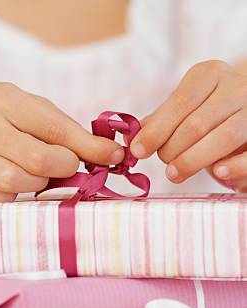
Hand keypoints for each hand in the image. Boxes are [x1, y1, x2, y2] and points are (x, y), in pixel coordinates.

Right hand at [0, 81, 123, 201]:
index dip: (87, 146)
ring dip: (38, 183)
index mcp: (4, 100)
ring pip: (16, 182)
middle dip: (62, 167)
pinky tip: (14, 187)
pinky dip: (13, 197)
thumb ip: (61, 128)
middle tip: (66, 166)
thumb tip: (109, 153)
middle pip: (37, 159)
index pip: (53, 127)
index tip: (113, 156)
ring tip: (39, 174)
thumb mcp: (24, 108)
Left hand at [130, 60, 246, 191]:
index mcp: (209, 75)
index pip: (180, 102)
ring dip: (194, 160)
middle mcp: (237, 87)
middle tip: (163, 165)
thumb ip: (157, 122)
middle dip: (172, 149)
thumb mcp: (181, 107)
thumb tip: (130, 138)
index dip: (156, 130)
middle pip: (198, 123)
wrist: (245, 105)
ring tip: (175, 173)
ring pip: (226, 136)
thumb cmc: (205, 110)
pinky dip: (234, 166)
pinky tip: (217, 173)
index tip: (138, 151)